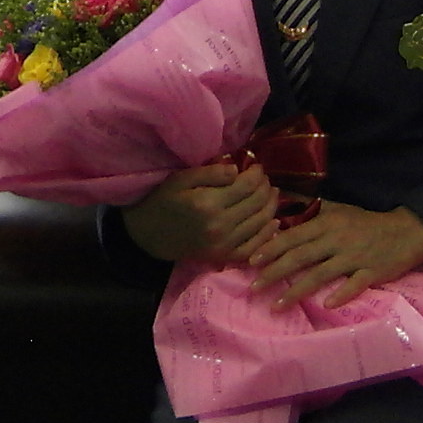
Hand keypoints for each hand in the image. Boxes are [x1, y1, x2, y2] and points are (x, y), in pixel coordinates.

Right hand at [122, 160, 278, 264]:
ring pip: (261, 222)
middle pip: (257, 203)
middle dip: (265, 187)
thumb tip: (238, 170)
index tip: (257, 166)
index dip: (256, 173)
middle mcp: (219, 225)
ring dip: (271, 205)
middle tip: (264, 178)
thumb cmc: (163, 201)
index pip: (246, 186)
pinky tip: (273, 222)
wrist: (148, 234)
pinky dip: (267, 234)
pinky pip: (254, 246)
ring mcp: (224, 244)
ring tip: (271, 193)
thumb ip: (211, 172)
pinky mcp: (224, 256)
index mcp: (208, 203)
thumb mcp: (181, 179)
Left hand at [247, 200, 422, 310]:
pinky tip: (326, 306)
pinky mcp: (372, 272)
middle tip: (253, 288)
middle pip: (300, 257)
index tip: (251, 261)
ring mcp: (354, 257)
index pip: (293, 236)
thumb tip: (281, 204)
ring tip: (276, 306)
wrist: (407, 231)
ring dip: (296, 291)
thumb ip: (312, 212)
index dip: (271, 249)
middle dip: (274, 273)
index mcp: (327, 223)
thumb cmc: (366, 223)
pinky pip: (354, 285)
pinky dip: (341, 295)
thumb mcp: (338, 211)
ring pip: (320, 274)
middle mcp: (337, 239)